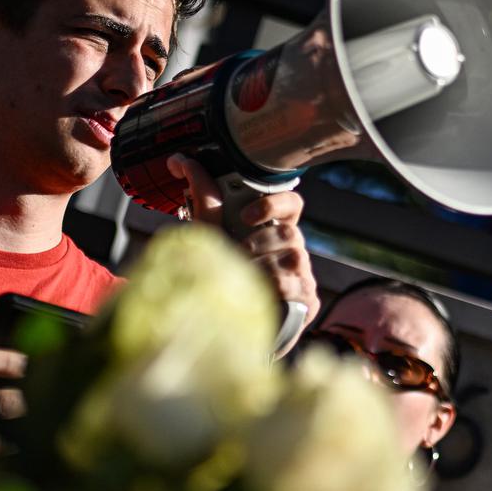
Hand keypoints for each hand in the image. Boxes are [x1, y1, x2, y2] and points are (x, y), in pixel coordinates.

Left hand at [167, 153, 318, 348]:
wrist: (228, 329)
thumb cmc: (224, 280)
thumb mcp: (211, 239)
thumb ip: (203, 202)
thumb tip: (182, 161)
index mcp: (273, 230)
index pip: (291, 204)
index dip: (276, 203)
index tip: (250, 215)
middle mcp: (293, 249)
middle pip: (290, 233)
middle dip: (258, 244)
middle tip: (238, 256)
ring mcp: (303, 274)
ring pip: (293, 257)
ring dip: (261, 268)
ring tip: (243, 280)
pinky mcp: (308, 300)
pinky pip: (294, 285)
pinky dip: (271, 289)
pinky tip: (258, 296)